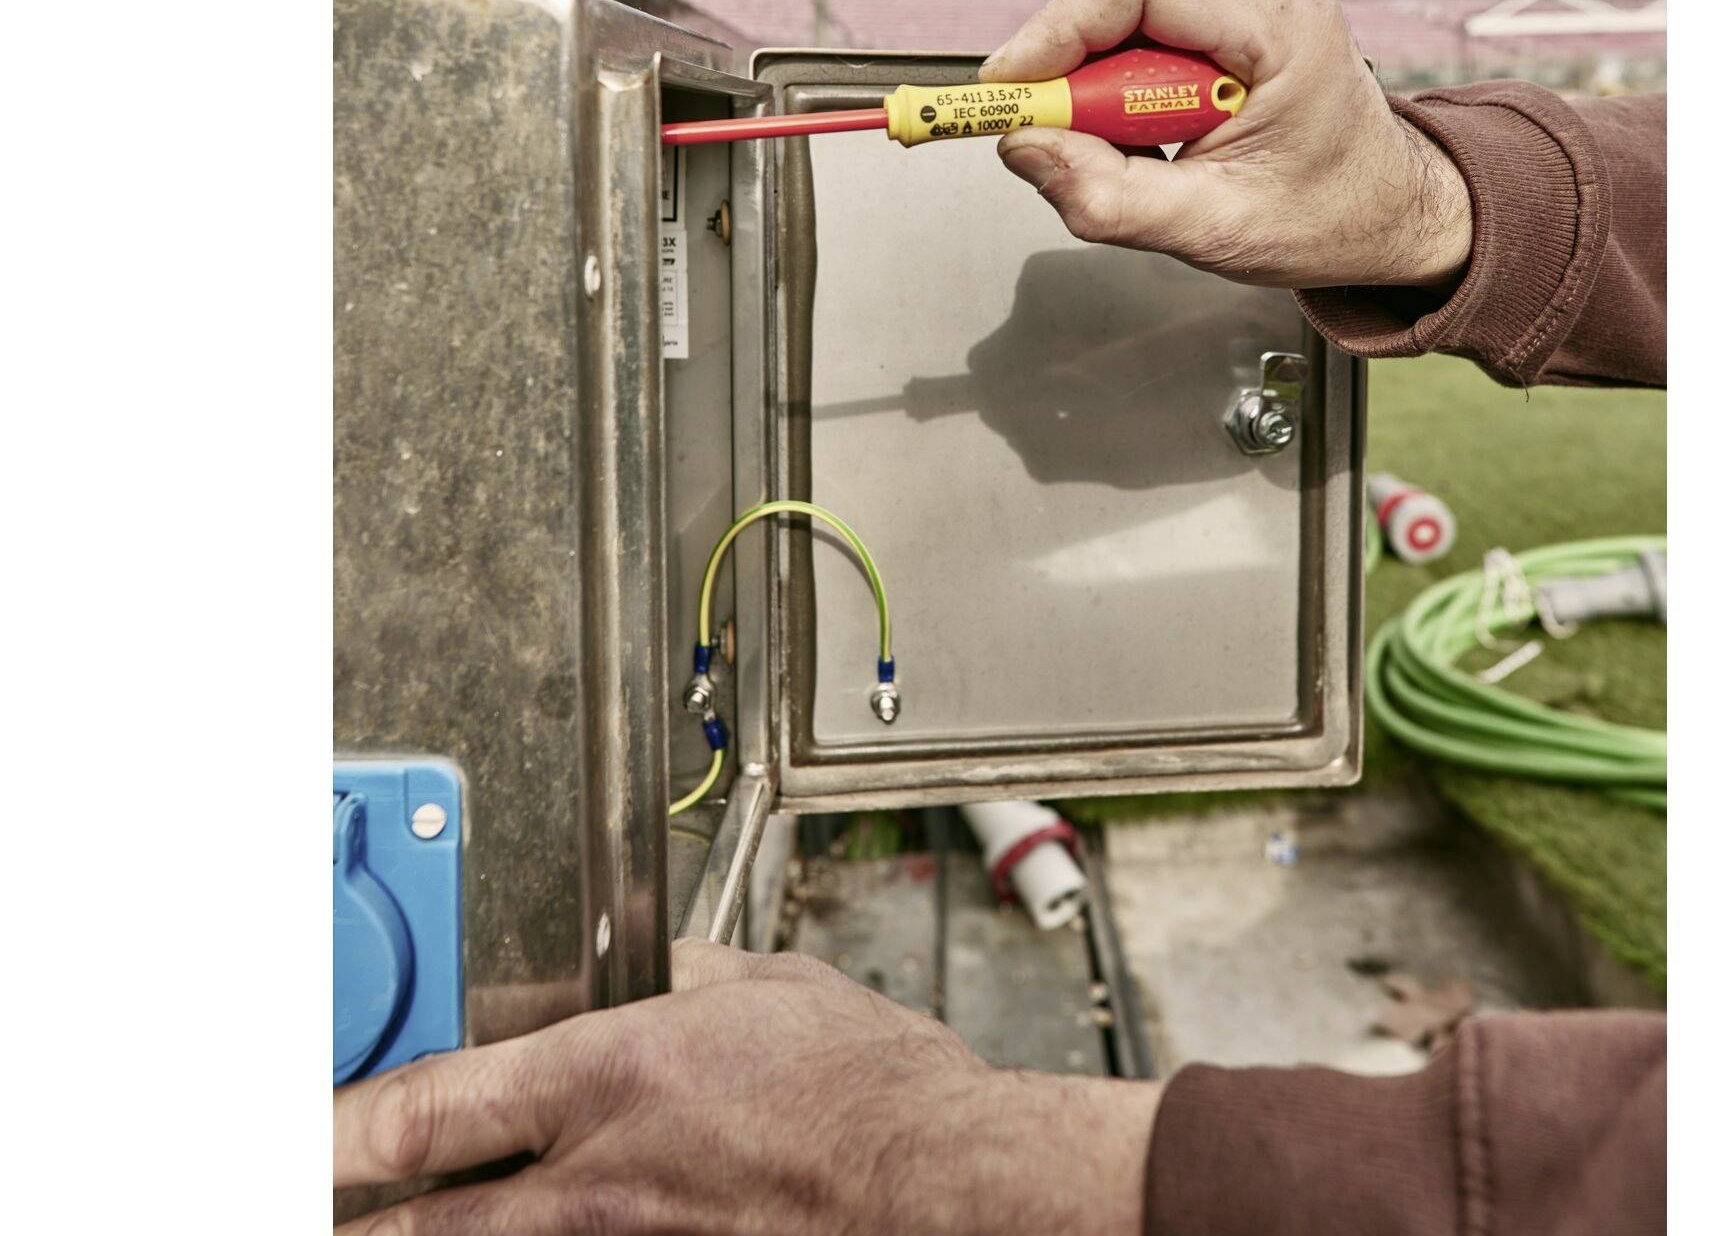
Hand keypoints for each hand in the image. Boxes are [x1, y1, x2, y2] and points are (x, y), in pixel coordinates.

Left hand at [334, 939, 1159, 1234]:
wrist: (940, 1188)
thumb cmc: (870, 1093)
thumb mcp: (771, 986)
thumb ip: (690, 977)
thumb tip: (659, 969)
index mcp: (611, 1075)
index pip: (429, 1107)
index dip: (344, 1123)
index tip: (308, 1126)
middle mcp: (593, 1181)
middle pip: (418, 1222)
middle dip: (348, 1214)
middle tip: (305, 1195)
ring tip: (405, 1220)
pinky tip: (545, 1228)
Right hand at [982, 0, 1470, 288]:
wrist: (1392, 207)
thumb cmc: (1327, 217)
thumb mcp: (1213, 230)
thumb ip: (1109, 199)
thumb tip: (1024, 149)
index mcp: (1280, 25)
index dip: (1054, 31)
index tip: (1008, 89)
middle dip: (1065, 46)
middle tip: (1062, 128)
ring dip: (1091, 59)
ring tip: (1126, 136)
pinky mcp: (1225, 4)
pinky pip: (1137, 8)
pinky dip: (1114, 62)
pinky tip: (1145, 119)